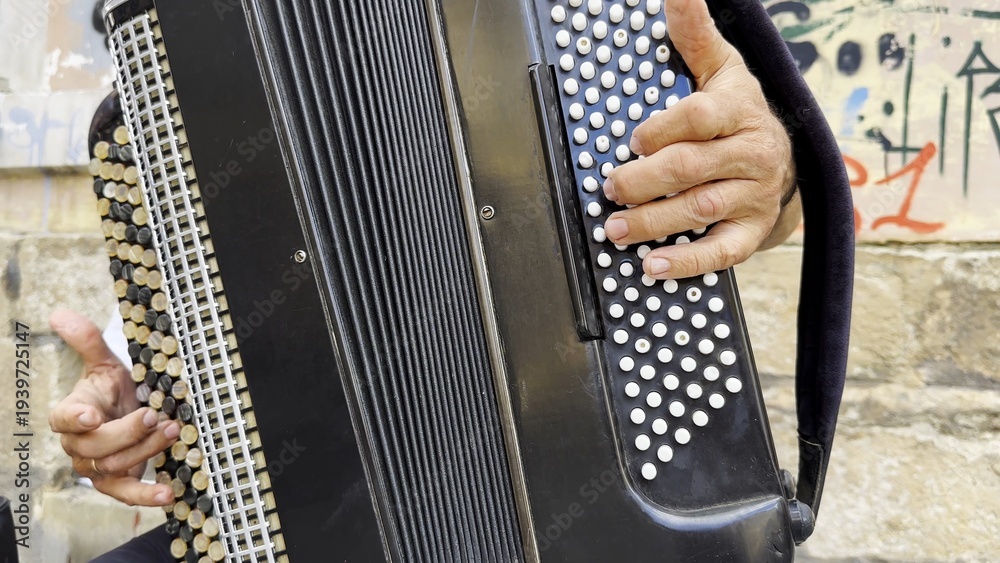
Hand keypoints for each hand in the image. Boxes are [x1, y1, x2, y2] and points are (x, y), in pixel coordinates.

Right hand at [48, 309, 177, 506]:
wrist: (129, 410)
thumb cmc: (114, 389)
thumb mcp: (104, 363)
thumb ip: (86, 340)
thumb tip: (60, 314)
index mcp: (71, 414)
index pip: (63, 419)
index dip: (76, 419)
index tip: (93, 416)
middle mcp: (79, 444)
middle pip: (95, 447)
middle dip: (128, 432)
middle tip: (155, 414)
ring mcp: (97, 466)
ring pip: (114, 466)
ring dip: (146, 450)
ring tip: (173, 430)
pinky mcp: (118, 481)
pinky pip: (126, 493)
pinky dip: (146, 495)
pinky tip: (168, 492)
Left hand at [602, 0, 800, 278]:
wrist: (789, 158)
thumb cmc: (738, 110)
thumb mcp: (721, 68)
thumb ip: (694, 34)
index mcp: (739, 109)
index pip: (700, 116)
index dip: (662, 129)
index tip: (633, 140)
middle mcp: (750, 153)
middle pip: (691, 167)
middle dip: (644, 180)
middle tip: (610, 188)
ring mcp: (752, 195)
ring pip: (700, 208)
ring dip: (653, 221)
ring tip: (616, 229)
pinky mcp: (751, 231)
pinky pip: (722, 251)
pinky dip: (687, 263)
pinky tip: (653, 266)